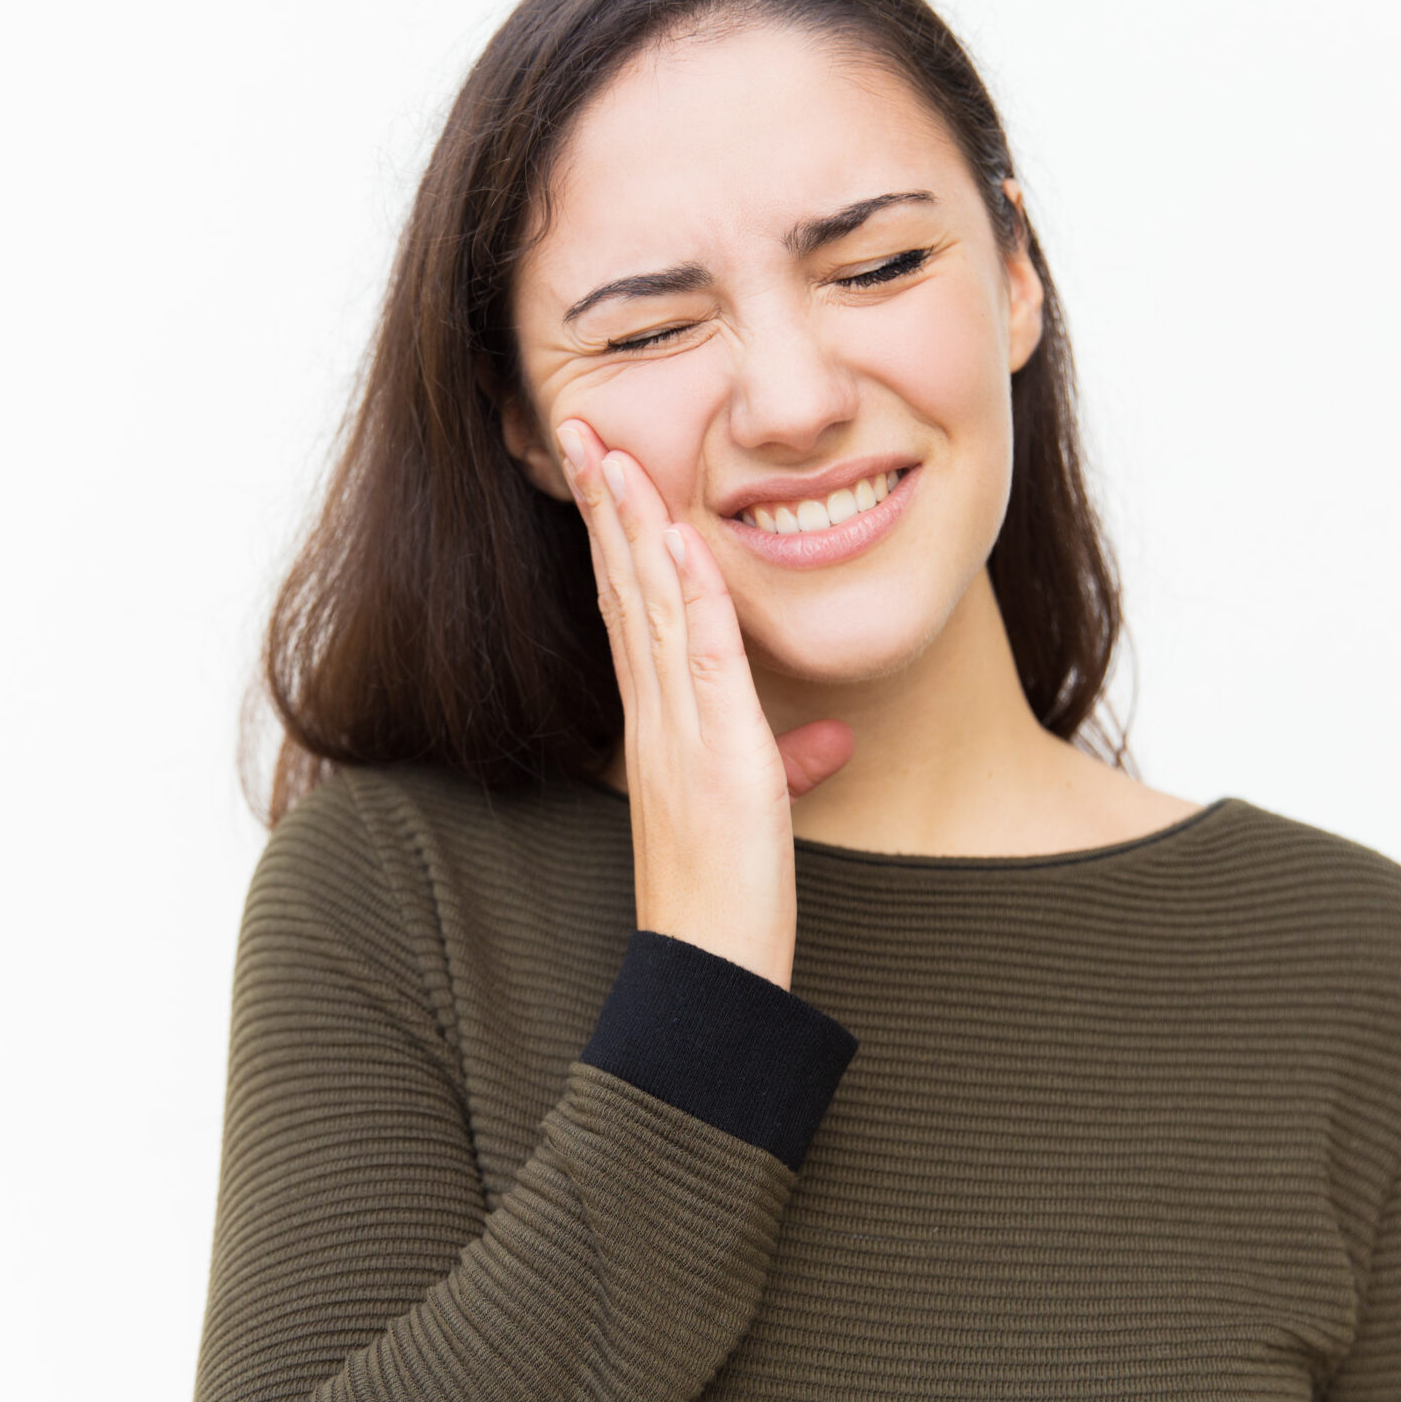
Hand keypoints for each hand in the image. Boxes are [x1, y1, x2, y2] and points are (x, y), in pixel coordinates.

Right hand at [555, 418, 853, 989]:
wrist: (711, 971)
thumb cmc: (731, 901)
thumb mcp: (763, 814)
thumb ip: (786, 762)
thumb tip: (824, 736)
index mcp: (661, 720)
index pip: (631, 607)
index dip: (615, 534)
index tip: (601, 467)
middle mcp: (658, 714)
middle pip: (623, 589)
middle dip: (602, 506)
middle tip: (576, 430)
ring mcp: (681, 732)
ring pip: (649, 608)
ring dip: (630, 526)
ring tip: (611, 454)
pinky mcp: (717, 755)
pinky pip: (700, 660)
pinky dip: (688, 595)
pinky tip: (676, 538)